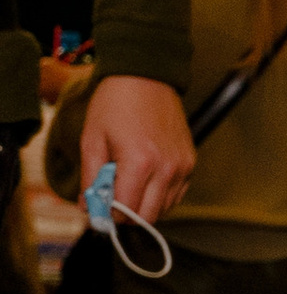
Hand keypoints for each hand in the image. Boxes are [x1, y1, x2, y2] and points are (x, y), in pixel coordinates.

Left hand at [82, 76, 194, 224]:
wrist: (145, 76)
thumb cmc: (116, 104)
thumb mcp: (92, 139)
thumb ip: (90, 178)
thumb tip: (89, 207)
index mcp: (140, 162)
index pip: (126, 212)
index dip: (108, 214)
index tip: (98, 206)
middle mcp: (166, 168)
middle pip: (147, 217)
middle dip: (126, 214)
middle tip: (112, 198)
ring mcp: (182, 166)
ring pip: (164, 209)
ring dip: (144, 205)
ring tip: (129, 183)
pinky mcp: (190, 162)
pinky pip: (177, 195)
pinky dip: (160, 196)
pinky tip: (146, 180)